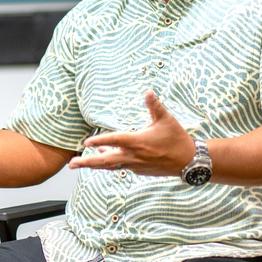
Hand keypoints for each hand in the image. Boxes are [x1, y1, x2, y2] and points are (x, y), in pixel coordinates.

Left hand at [67, 91, 194, 176]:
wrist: (189, 162)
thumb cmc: (177, 139)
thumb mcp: (166, 120)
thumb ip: (154, 106)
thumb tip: (148, 91)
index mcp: (137, 142)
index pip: (113, 141)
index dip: (98, 141)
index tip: (84, 143)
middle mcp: (133, 156)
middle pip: (105, 160)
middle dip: (87, 162)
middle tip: (71, 163)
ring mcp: (135, 165)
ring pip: (110, 165)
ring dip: (94, 164)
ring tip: (79, 163)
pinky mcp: (139, 170)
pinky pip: (119, 167)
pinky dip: (109, 163)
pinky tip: (103, 158)